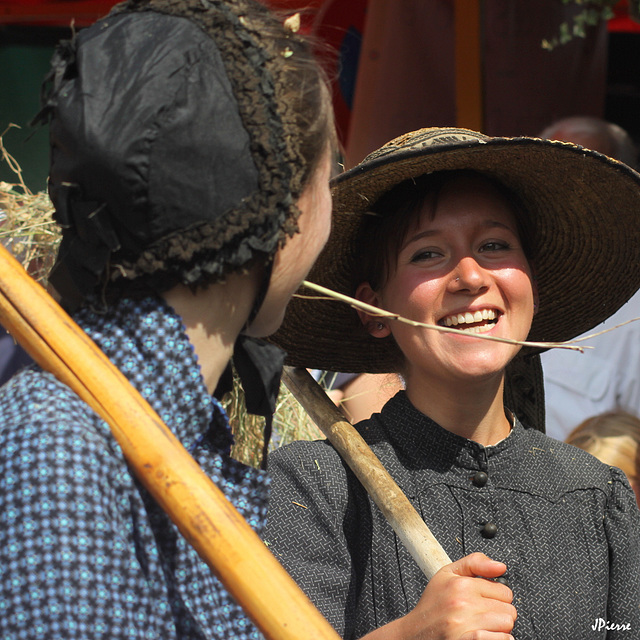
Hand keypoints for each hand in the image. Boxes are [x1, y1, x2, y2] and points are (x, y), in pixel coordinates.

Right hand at [361, 552, 516, 639]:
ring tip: (481, 626)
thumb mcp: (448, 574)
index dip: (496, 597)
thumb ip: (475, 563)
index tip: (485, 601)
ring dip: (498, 629)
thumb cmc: (433, 604)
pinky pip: (499, 639)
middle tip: (482, 615)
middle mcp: (463, 604)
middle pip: (509, 610)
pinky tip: (485, 636)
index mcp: (461, 584)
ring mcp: (465, 625)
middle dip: (499, 614)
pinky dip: (498, 639)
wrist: (415, 632)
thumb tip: (501, 566)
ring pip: (507, 626)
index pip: (504, 591)